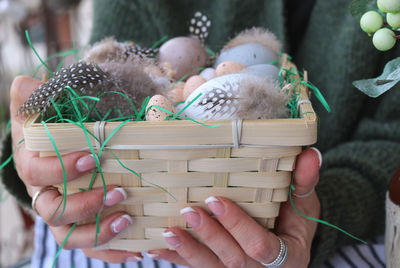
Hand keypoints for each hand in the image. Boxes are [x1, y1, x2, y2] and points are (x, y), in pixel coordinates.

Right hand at [10, 76, 142, 262]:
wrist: (53, 156)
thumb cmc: (50, 135)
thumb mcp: (40, 114)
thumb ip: (34, 100)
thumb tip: (27, 82)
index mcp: (33, 167)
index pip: (39, 174)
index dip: (62, 168)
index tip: (93, 157)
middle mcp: (44, 196)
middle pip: (54, 211)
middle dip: (85, 205)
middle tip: (119, 191)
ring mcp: (62, 216)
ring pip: (71, 236)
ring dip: (100, 233)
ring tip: (128, 220)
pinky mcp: (80, 227)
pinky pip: (91, 248)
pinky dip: (111, 251)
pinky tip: (135, 250)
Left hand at [147, 148, 320, 267]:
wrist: (288, 240)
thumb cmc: (296, 219)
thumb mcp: (304, 202)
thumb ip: (305, 181)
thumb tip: (311, 154)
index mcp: (288, 256)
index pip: (261, 247)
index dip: (238, 226)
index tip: (216, 200)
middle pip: (233, 260)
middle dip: (210, 237)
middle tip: (188, 211)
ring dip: (188, 251)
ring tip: (167, 231)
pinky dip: (178, 259)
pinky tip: (157, 247)